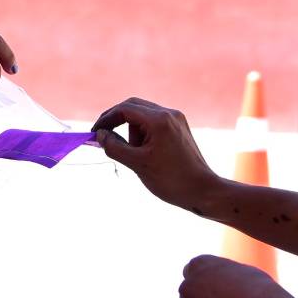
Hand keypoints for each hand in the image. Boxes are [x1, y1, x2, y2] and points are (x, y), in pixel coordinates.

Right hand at [91, 98, 217, 210]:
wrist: (203, 191)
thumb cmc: (170, 180)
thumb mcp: (137, 164)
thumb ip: (114, 147)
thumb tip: (100, 135)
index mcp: (159, 120)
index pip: (124, 109)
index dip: (106, 119)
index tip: (94, 133)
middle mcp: (169, 113)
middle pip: (133, 106)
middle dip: (117, 121)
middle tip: (103, 137)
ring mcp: (176, 119)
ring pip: (143, 115)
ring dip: (132, 131)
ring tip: (136, 156)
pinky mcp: (179, 127)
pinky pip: (154, 123)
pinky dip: (143, 134)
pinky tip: (145, 153)